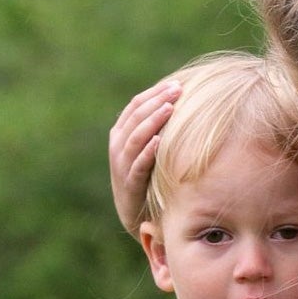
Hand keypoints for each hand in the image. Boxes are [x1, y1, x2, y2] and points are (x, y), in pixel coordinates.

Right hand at [108, 78, 181, 235]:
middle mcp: (118, 146)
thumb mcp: (148, 150)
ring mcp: (122, 165)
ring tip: (170, 108)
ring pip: (135, 137)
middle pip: (136, 116)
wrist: (136, 214)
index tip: (176, 83)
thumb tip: (179, 104)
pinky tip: (160, 141)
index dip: (155, 93)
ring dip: (153, 121)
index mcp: (121, 134)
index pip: (136, 105)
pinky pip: (138, 165)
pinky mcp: (130, 184)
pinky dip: (148, 152)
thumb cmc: (147, 177)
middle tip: (178, 90)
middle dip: (157, 101)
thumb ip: (155, 129)